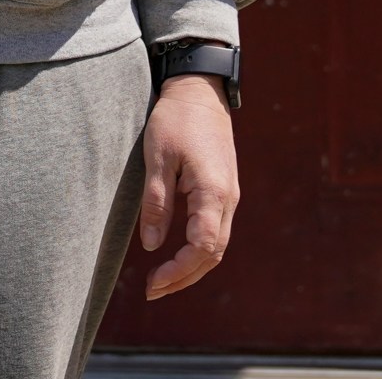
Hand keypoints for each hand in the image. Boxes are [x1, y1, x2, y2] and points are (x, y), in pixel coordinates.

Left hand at [137, 73, 239, 299]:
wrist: (200, 91)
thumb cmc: (175, 120)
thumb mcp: (157, 159)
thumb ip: (156, 203)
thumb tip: (153, 246)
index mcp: (213, 191)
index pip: (202, 247)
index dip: (178, 270)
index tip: (152, 281)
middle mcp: (228, 198)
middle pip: (213, 253)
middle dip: (184, 277)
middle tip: (151, 290)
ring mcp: (230, 195)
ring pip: (218, 245)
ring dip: (192, 267)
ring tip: (162, 281)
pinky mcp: (225, 190)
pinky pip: (217, 230)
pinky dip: (199, 251)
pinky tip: (178, 255)